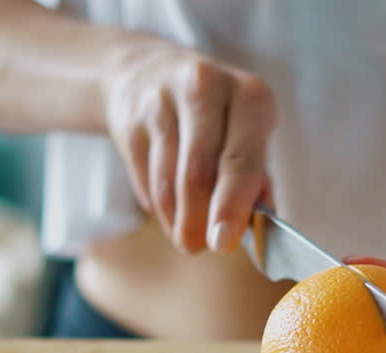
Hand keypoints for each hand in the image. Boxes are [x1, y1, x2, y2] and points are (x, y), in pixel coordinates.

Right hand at [103, 38, 275, 253]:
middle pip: (197, 173)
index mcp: (249, 95)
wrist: (149, 72)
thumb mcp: (247, 131)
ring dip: (177, 220)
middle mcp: (204, 89)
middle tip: (200, 246)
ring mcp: (160, 102)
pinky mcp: (129, 121)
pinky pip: (145, 181)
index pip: (240, 159)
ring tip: (186, 237)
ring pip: (167, 182)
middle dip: (198, 219)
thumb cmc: (217, 115)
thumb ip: (256, 177)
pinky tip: (169, 213)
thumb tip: (254, 226)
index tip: (223, 242)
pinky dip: (158, 207)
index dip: (231, 205)